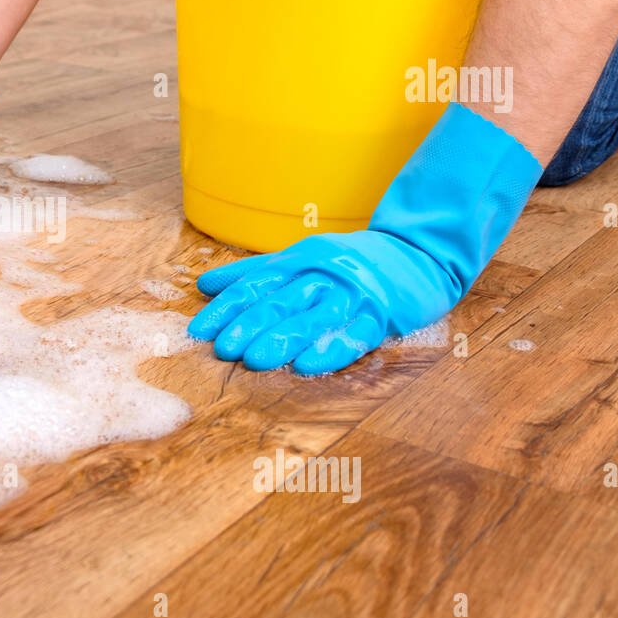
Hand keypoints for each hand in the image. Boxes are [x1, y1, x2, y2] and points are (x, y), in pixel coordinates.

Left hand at [189, 103, 543, 374]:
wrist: (419, 251)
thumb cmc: (350, 261)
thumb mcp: (301, 258)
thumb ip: (254, 272)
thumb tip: (204, 284)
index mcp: (299, 260)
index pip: (255, 284)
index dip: (226, 307)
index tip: (198, 330)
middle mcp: (323, 274)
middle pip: (281, 300)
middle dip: (249, 324)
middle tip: (221, 348)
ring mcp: (353, 293)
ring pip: (314, 317)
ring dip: (284, 339)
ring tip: (255, 360)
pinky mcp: (382, 313)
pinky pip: (354, 334)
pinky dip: (332, 350)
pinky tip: (309, 366)